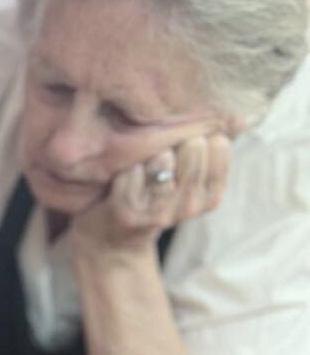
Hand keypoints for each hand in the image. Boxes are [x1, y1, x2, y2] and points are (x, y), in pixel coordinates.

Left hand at [71, 127, 233, 254]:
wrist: (110, 237)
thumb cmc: (152, 193)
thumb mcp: (188, 172)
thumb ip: (212, 145)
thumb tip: (243, 117)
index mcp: (211, 196)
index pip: (219, 146)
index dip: (200, 132)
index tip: (185, 136)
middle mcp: (189, 207)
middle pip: (193, 149)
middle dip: (176, 137)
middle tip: (162, 145)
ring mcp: (159, 213)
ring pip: (163, 160)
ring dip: (150, 151)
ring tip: (144, 159)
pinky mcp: (128, 213)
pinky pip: (131, 171)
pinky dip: (126, 165)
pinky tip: (123, 171)